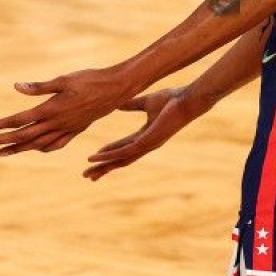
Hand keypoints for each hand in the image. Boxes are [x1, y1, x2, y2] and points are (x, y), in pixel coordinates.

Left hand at [0, 68, 133, 155]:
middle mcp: (57, 123)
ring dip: (18, 148)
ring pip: (37, 143)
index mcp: (51, 110)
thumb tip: (17, 87)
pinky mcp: (75, 130)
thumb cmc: (89, 79)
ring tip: (1, 152)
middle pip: (23, 136)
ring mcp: (67, 129)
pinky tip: (35, 148)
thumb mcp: (63, 79)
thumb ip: (39, 87)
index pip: (18, 121)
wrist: (116, 89)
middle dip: (1, 140)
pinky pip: (55, 144)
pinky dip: (42, 148)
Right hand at [82, 86, 200, 180]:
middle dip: (104, 167)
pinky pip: (125, 151)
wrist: (187, 100)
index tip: (94, 158)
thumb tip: (117, 103)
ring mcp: (147, 145)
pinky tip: (98, 157)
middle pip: (120, 160)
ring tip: (88, 172)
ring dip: (103, 166)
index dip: (108, 154)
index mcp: (145, 136)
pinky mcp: (148, 141)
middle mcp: (146, 144)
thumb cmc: (172, 99)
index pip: (123, 148)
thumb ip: (132, 104)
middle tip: (88, 176)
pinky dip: (110, 155)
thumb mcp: (147, 101)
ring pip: (121, 159)